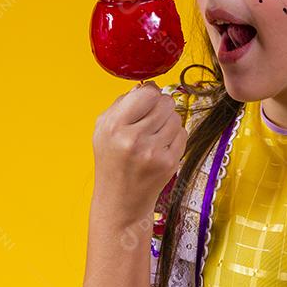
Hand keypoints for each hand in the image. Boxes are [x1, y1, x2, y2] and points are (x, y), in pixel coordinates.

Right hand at [92, 81, 186, 219]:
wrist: (120, 201)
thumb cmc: (112, 161)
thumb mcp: (104, 130)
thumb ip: (123, 103)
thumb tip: (150, 85)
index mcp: (113, 125)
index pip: (147, 92)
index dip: (150, 95)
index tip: (146, 102)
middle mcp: (132, 138)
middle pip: (165, 103)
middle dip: (161, 108)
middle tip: (151, 121)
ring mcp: (152, 152)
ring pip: (176, 118)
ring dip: (168, 123)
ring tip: (154, 137)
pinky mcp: (168, 163)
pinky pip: (182, 134)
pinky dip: (174, 138)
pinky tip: (160, 148)